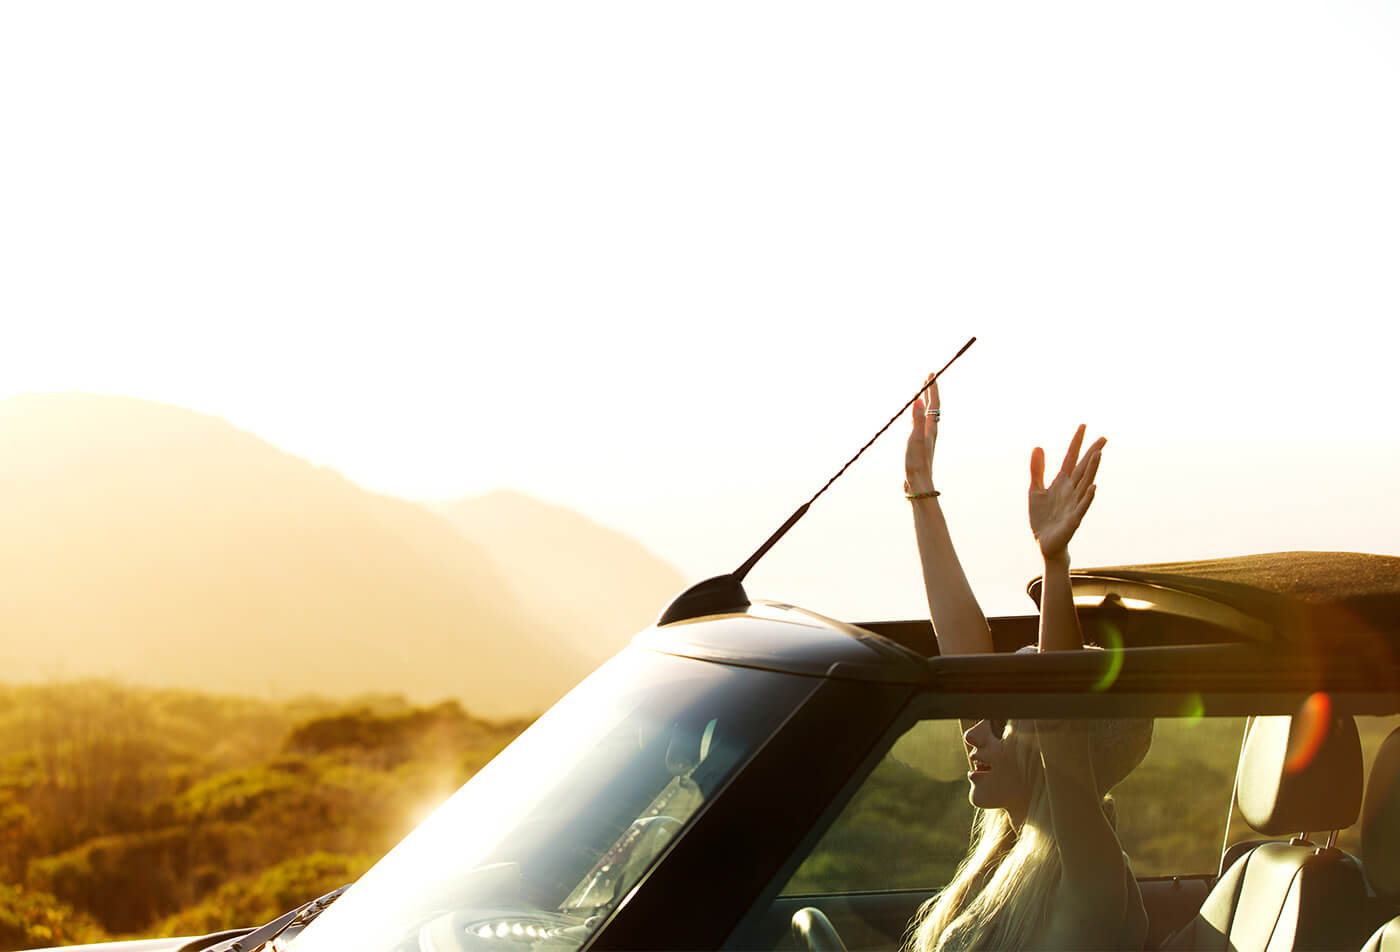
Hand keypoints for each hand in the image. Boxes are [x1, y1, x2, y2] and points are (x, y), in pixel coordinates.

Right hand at [904, 374, 938, 493]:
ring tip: (923, 394)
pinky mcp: (920, 444)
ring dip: (926, 402)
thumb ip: (917, 419)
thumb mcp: (915, 439)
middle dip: (930, 392)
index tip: (931, 374)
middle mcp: (931, 430)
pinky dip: (919, 414)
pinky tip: (915, 418)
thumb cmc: (917, 462)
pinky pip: (921, 423)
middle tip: (928, 379)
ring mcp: (926, 437)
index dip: (932, 388)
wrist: (919, 482)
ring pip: (928, 414)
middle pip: (933, 407)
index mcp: (931, 427)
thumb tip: (919, 399)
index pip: (934, 403)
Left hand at [1029, 424, 1104, 561]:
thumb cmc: (1042, 518)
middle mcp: (1071, 490)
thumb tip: (1039, 446)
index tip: (1083, 425)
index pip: (1070, 458)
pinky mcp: (1073, 519)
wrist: (1045, 543)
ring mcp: (1074, 503)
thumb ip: (1037, 470)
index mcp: (1062, 482)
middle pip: (1083, 468)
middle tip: (1104, 437)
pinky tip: (1093, 487)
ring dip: (1092, 469)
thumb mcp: (1035, 490)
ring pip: (1085, 483)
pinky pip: (1082, 507)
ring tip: (1099, 454)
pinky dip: (1088, 497)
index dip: (1076, 442)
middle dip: (1092, 453)